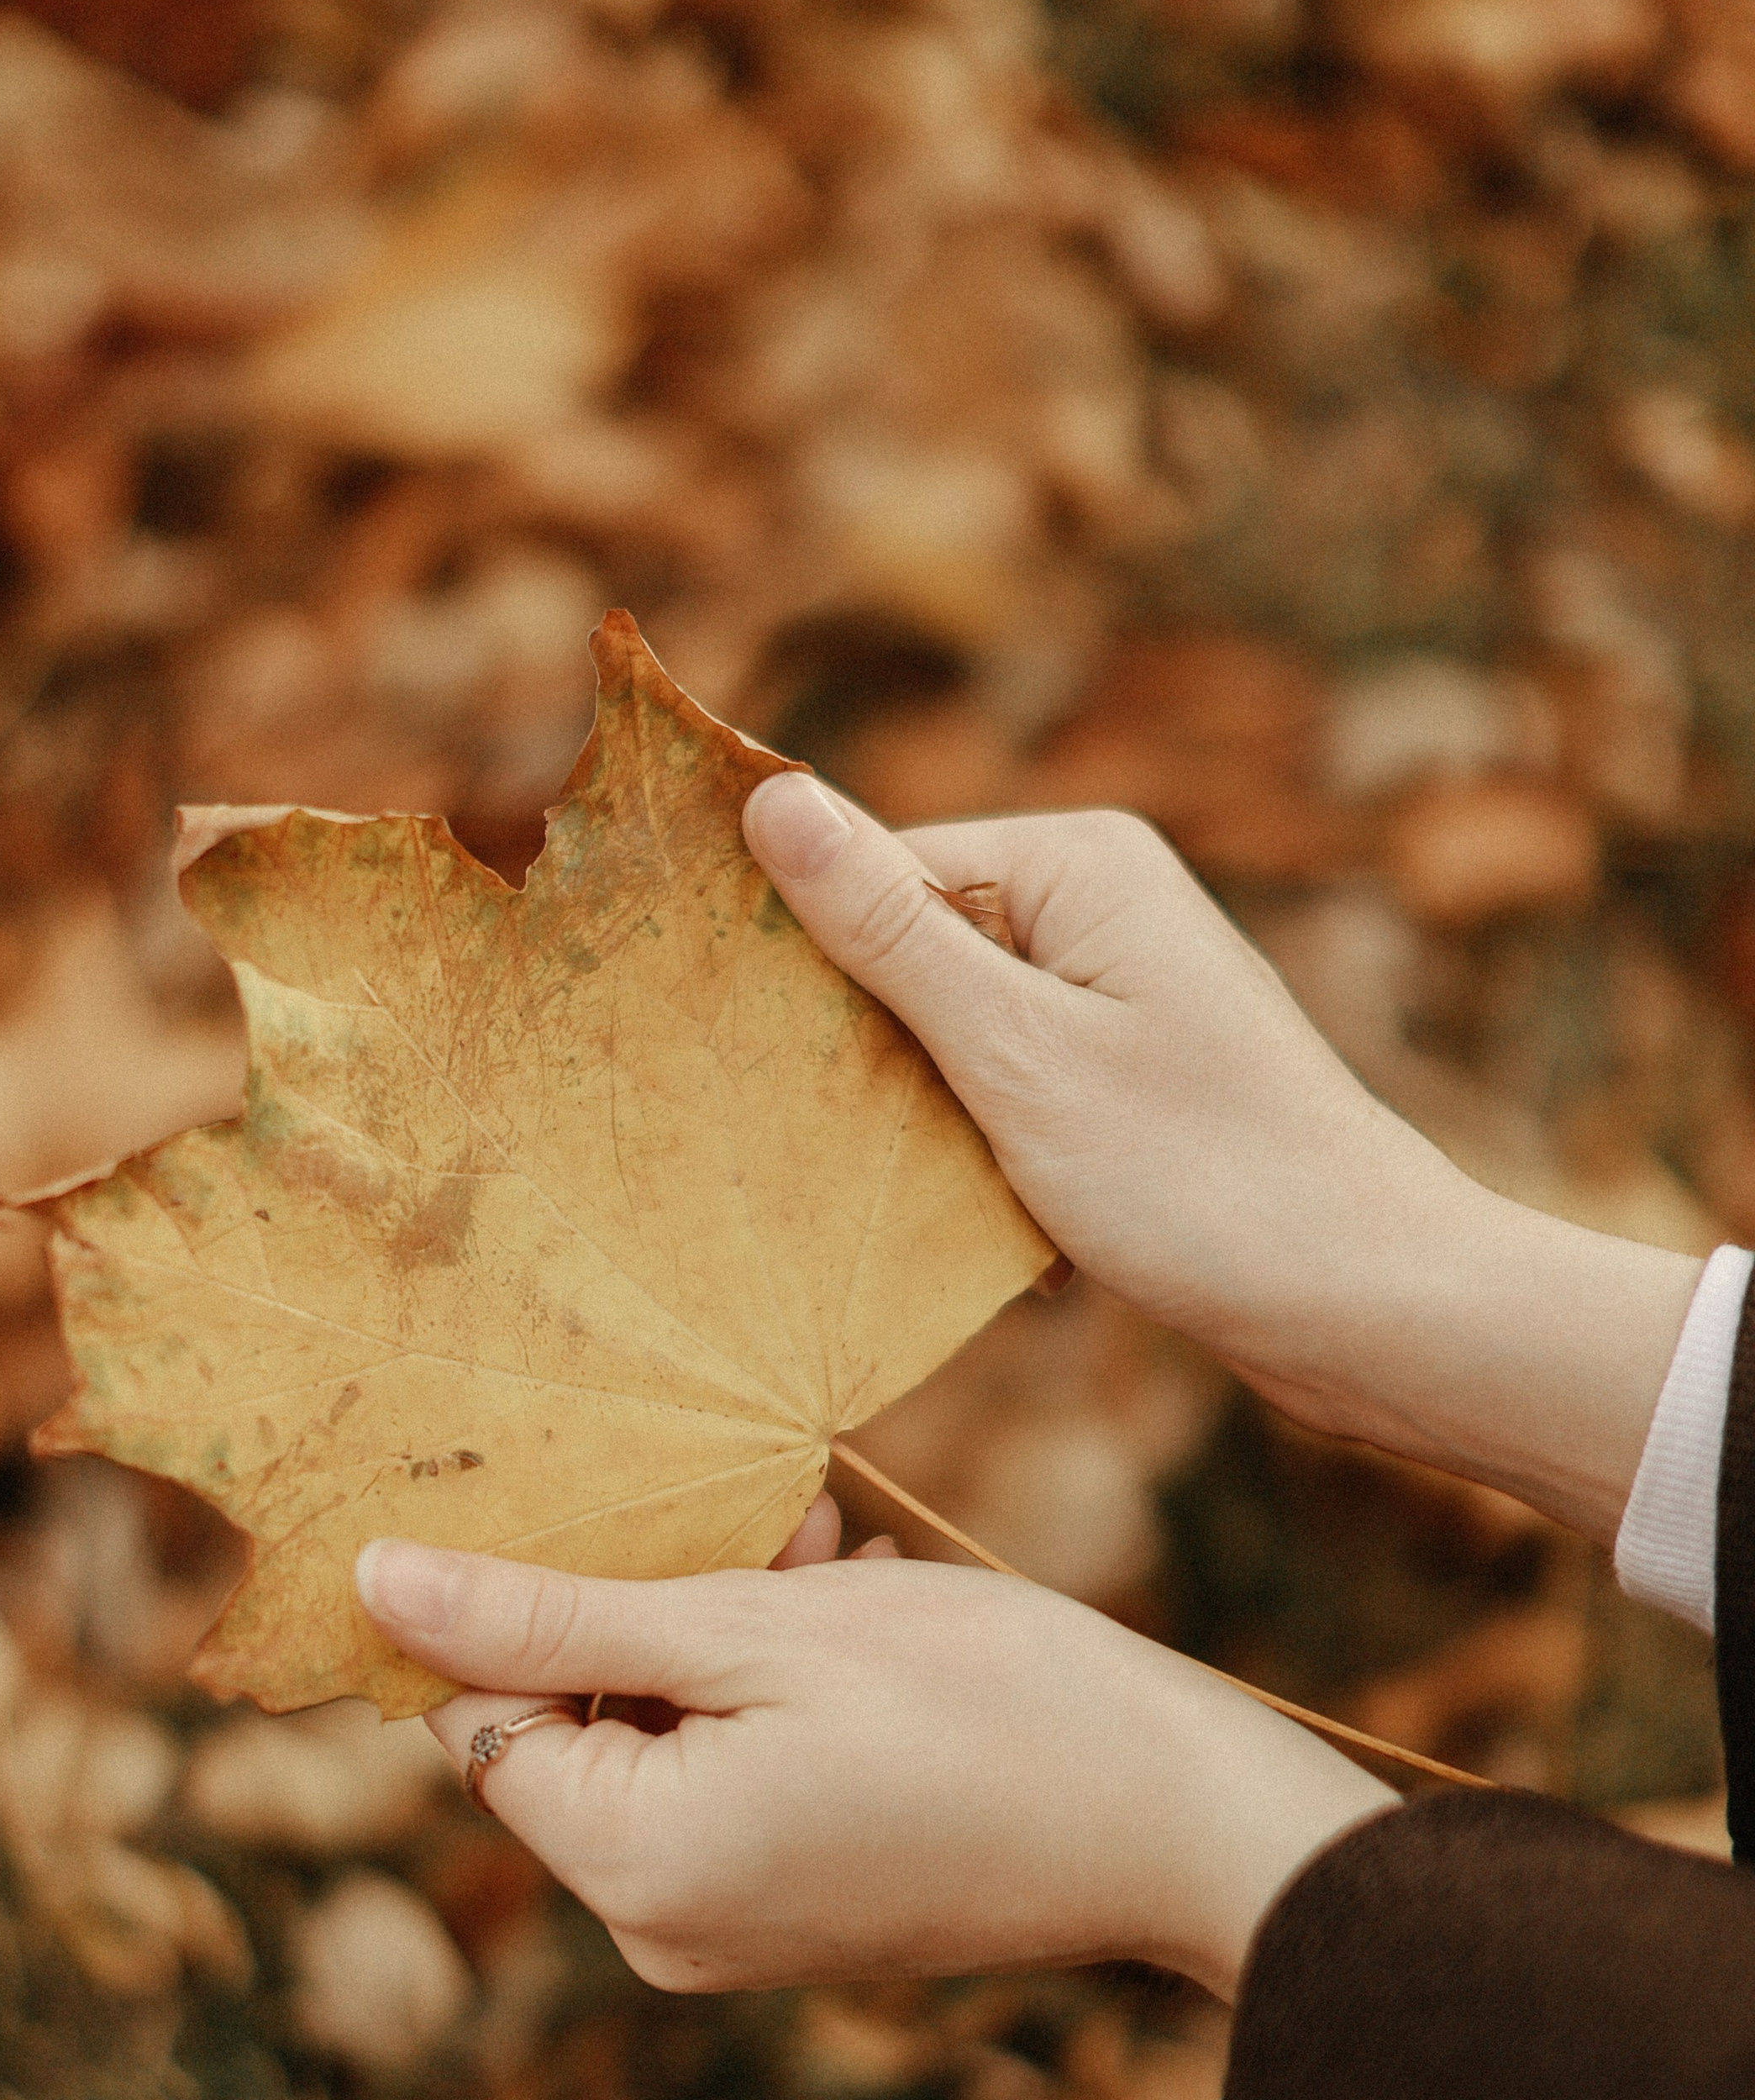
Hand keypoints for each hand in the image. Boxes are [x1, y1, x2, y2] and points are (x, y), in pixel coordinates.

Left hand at [355, 1503, 1392, 2002]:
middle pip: (569, 1726)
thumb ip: (553, 1612)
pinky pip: (729, 1781)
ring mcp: (734, 1934)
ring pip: (661, 1737)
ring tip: (831, 1558)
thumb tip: (375, 1580)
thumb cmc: (987, 1707)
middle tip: (766, 1524)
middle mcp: (660, 1930)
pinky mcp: (801, 1915)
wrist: (1188, 1822)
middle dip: (644, 1607)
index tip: (602, 1504)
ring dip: (720, 1632)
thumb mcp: (754, 1626)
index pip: (473, 1716)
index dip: (516, 1599)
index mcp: (629, 1865)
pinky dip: (769, 1692)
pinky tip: (861, 1613)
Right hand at [742, 779, 1700, 1544]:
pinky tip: (954, 1207)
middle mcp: (1102, 905)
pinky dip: (969, 1142)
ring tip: (882, 1179)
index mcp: (1077, 861)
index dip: (804, 960)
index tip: (735, 1050)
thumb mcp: (1014, 1052)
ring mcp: (1121, 993)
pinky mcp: (1130, 1077)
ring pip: (950, 1031)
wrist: (1365, 1302)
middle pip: (910, 949)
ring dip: (909, 1106)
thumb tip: (772, 797)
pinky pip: (1003, 1086)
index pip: (876, 872)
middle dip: (856, 1040)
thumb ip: (886, 932)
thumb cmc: (1199, 1177)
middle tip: (797, 1131)